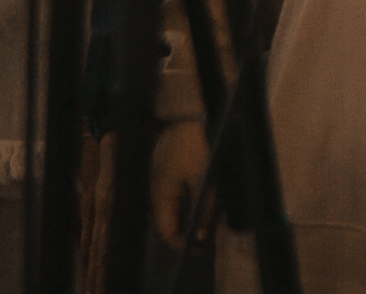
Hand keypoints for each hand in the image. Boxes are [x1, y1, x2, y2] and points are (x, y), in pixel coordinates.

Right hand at [150, 118, 215, 252]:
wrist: (187, 115)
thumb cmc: (194, 144)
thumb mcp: (205, 177)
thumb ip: (205, 207)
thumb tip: (203, 235)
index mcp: (160, 195)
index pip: (165, 231)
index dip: (180, 244)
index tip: (199, 250)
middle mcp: (157, 192)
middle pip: (169, 223)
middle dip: (186, 235)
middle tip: (206, 243)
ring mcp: (162, 183)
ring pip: (174, 212)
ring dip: (189, 221)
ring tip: (208, 227)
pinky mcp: (170, 175)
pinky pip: (177, 198)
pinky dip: (189, 207)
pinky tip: (204, 208)